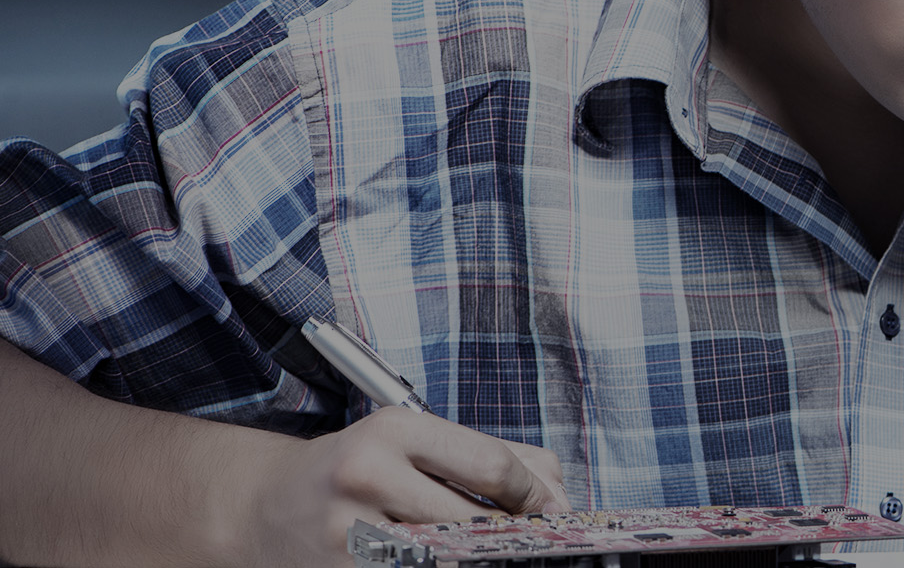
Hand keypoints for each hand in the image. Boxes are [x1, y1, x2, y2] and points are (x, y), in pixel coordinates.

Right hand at [223, 407, 572, 567]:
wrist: (263, 506)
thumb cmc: (354, 470)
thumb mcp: (415, 442)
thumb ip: (493, 456)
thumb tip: (558, 495)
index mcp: (393, 431)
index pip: (492, 467)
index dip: (536, 495)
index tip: (556, 511)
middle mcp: (367, 476)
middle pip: (476, 520)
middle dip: (516, 536)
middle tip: (534, 542)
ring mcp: (347, 533)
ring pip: (451, 558)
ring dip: (479, 557)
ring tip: (489, 551)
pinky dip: (444, 567)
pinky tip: (450, 558)